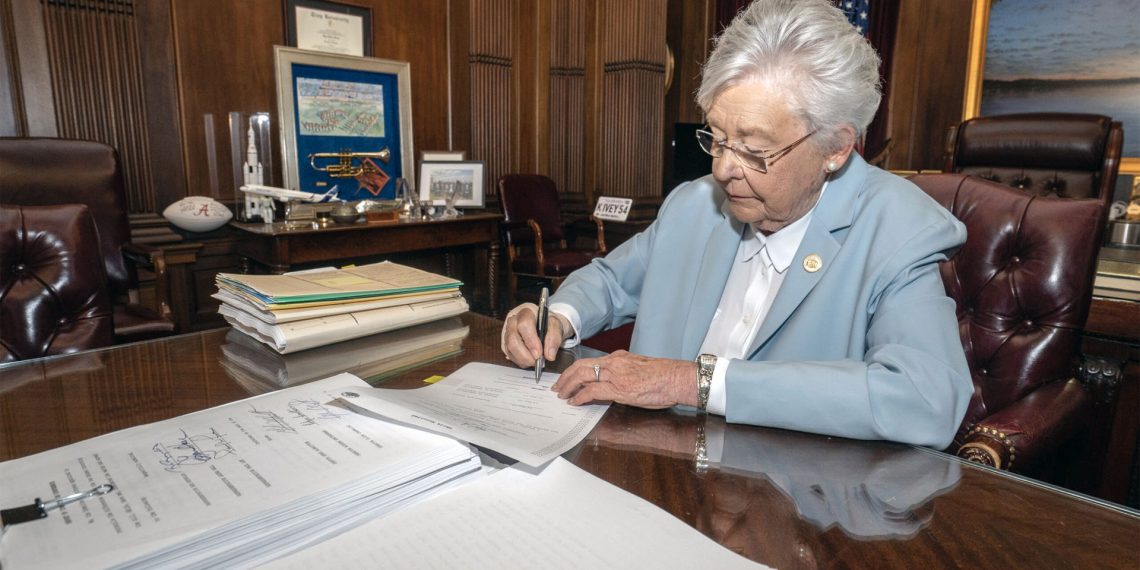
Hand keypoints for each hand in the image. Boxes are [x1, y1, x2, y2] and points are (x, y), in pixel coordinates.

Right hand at [501, 303, 569, 368]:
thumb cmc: (547, 323)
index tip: (539, 354)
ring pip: (510, 349)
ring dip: (523, 359)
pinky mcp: (506, 343)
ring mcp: (507, 333)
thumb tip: (549, 355)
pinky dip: (521, 361)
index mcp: (525, 313)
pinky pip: (510, 355)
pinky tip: (530, 360)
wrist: (544, 324)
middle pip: (513, 339)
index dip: (531, 341)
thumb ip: (554, 338)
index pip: (524, 325)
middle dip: (525, 354)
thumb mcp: (556, 326)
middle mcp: (513, 322)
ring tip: (536, 361)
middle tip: (537, 361)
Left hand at [551, 351, 697, 408]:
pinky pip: (592, 390)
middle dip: (565, 376)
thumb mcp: (640, 369)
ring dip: (568, 386)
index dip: (576, 370)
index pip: (591, 362)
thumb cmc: (664, 376)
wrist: (677, 378)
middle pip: (581, 366)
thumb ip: (625, 373)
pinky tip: (574, 402)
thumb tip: (616, 383)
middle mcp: (614, 363)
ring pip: (582, 375)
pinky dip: (580, 396)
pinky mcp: (619, 388)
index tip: (569, 377)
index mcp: (619, 358)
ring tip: (561, 394)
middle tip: (557, 386)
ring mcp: (615, 375)